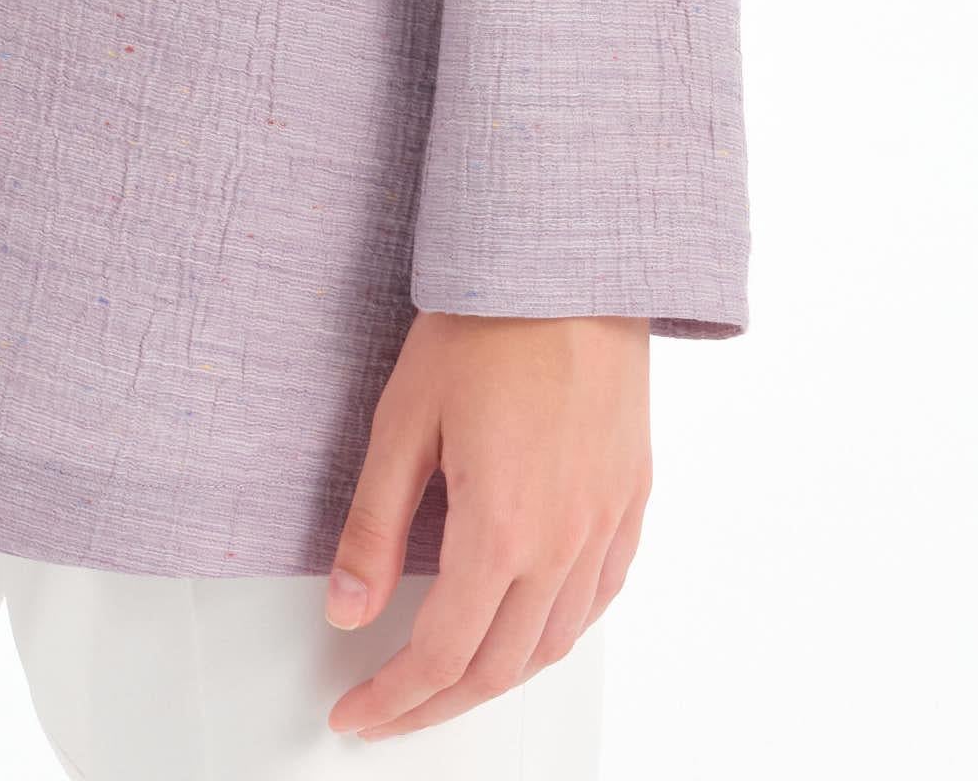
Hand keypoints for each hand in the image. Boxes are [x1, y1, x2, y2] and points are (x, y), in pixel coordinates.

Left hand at [322, 313, 648, 740]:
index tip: (358, 715)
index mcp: (502, 530)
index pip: (442, 655)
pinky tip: (532, 625)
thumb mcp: (403, 420)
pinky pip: (603, 594)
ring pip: (556, 643)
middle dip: (436, 704)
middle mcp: (564, 542)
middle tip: (390, 712)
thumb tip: (346, 612)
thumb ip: (373, 528)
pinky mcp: (631, 495)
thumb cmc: (488, 322)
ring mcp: (605, 522)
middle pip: (499, 667)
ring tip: (450, 682)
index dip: (394, 699)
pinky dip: (561, 631)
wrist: (571, 261)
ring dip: (499, 677)